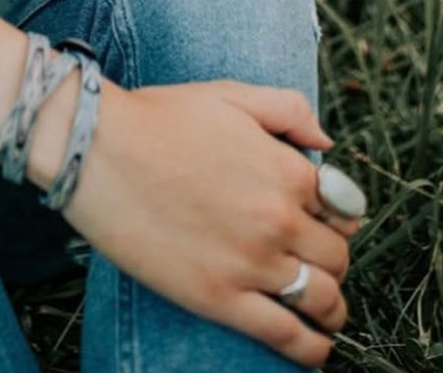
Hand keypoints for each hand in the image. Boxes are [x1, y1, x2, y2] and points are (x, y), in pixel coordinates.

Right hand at [56, 78, 359, 367]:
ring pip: (321, 300)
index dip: (338, 218)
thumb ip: (289, 110)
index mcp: (287, 171)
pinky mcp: (220, 299)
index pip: (344, 209)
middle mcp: (280, 220)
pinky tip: (315, 349)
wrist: (99, 150)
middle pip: (336, 258)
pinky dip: (312, 349)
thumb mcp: (231, 95)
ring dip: (331, 310)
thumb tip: (326, 142)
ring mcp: (252, 263)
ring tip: (324, 313)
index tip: (325, 224)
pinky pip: (287, 337)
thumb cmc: (159, 118)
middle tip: (318, 265)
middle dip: (333, 262)